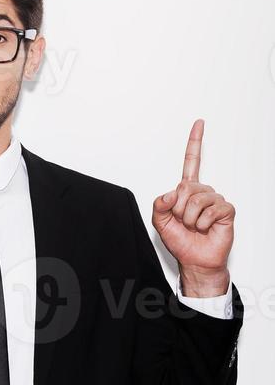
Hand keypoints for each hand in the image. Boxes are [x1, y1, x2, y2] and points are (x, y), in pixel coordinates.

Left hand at [152, 119, 233, 295]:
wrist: (195, 261)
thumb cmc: (181, 241)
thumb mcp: (160, 223)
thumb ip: (158, 206)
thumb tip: (169, 194)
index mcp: (186, 191)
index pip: (192, 162)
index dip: (195, 142)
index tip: (199, 123)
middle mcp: (202, 192)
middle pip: (185, 187)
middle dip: (178, 208)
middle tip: (183, 221)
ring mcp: (215, 200)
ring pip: (196, 200)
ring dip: (189, 218)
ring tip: (193, 226)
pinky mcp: (225, 211)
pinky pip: (211, 210)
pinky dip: (202, 223)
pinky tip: (205, 228)